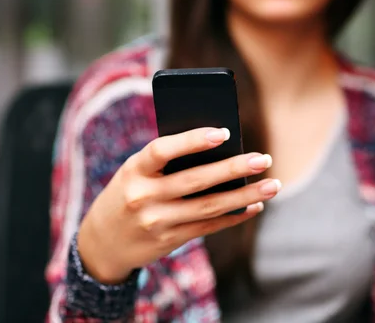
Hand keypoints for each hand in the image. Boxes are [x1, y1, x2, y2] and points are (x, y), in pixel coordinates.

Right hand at [77, 127, 280, 283]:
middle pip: (195, 181)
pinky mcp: (169, 241)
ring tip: (272, 184)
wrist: (101, 242)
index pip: (162, 150)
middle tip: (264, 158)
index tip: (224, 132)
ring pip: (208, 207)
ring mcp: (156, 222)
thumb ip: (167, 162)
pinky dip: (234, 216)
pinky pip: (208, 227)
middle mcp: (143, 197)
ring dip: (244, 195)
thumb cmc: (127, 192)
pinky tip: (254, 205)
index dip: (192, 140)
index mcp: (133, 170)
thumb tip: (219, 150)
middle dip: (233, 168)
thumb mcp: (135, 172)